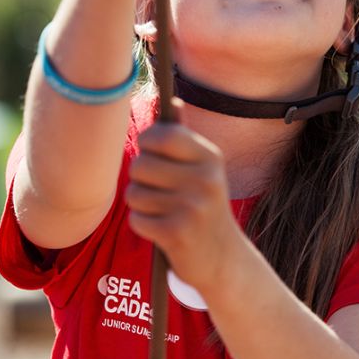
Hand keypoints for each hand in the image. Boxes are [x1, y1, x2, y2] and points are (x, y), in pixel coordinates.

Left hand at [126, 102, 241, 294]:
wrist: (223, 258)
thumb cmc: (203, 204)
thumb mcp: (202, 168)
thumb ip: (183, 136)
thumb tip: (173, 100)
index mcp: (209, 157)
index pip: (163, 135)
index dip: (148, 142)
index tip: (151, 152)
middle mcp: (204, 178)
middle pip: (140, 165)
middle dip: (140, 179)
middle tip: (158, 190)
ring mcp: (192, 207)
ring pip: (135, 193)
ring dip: (141, 204)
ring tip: (162, 211)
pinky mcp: (178, 233)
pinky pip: (136, 219)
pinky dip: (143, 225)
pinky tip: (162, 229)